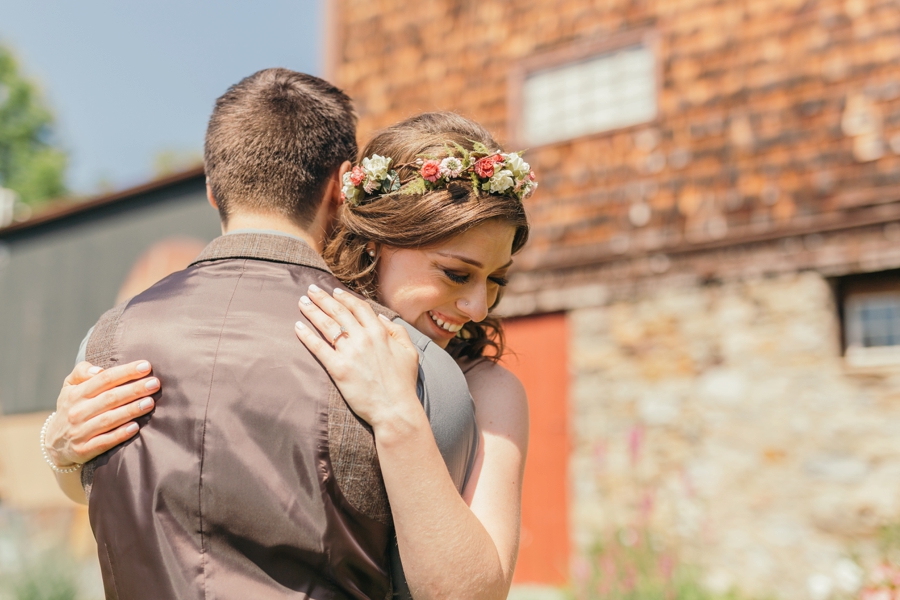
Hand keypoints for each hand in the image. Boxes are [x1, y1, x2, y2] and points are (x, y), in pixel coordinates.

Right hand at [44, 360, 159, 467]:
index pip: (104, 379)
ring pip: (108, 419)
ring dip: (131, 410)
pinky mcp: (83, 450)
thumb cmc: (72, 407)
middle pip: (110, 398)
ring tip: (150, 402)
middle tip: (155, 383)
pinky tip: (136, 427)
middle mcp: (77, 412)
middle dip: (134, 390)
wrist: (55, 443)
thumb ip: (81, 372)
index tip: (146, 366)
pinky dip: (120, 434)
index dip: (126, 372)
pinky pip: (104, 441)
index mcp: (76, 394)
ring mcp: (79, 432)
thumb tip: (99, 369)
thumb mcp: (69, 387)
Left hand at [294, 284, 420, 429]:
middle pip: (339, 311)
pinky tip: (298, 326)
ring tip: (302, 302)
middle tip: (311, 289)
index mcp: (380, 332)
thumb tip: (382, 318)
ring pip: (327, 325)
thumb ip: (397, 331)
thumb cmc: (403, 383)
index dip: (345, 297)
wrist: (395, 409)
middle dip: (323, 298)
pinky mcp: (338, 368)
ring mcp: (350, 352)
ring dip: (312, 311)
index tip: (335, 291)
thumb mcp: (410, 352)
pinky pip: (318, 347)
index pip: (359, 307)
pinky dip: (307, 335)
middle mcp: (363, 338)